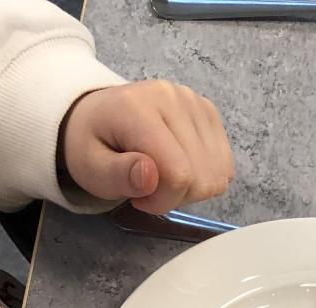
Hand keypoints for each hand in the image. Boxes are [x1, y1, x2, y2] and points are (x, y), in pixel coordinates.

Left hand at [59, 81, 233, 212]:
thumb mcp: (90, 168)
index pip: (178, 174)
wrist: (98, 116)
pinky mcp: (209, 112)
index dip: (163, 201)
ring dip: (191, 189)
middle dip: (176, 196)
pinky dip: (204, 177)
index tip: (138, 198)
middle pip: (202, 177)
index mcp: (139, 108)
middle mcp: (173, 97)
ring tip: (161, 176)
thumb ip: (117, 175)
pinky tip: (179, 167)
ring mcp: (195, 102)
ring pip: (217, 175)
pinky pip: (224, 165)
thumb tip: (150, 177)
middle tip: (148, 187)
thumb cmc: (93, 145)